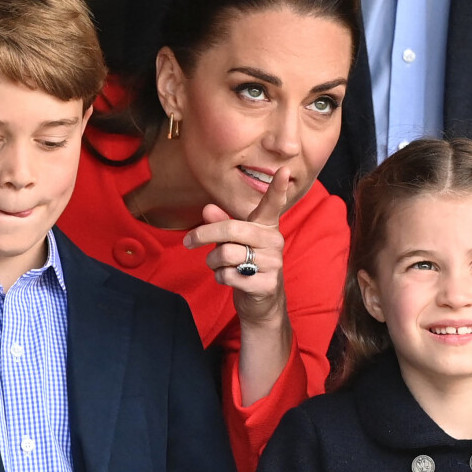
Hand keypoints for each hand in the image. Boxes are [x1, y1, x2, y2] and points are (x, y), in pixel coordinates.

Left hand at [183, 167, 289, 326]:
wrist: (261, 301)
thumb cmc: (245, 263)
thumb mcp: (232, 242)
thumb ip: (221, 224)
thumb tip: (207, 208)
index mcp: (266, 226)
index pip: (273, 204)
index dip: (277, 188)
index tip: (283, 170)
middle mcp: (274, 241)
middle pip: (231, 229)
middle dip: (203, 235)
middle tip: (188, 241)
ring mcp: (273, 263)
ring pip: (226, 254)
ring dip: (212, 261)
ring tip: (219, 265)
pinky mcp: (267, 284)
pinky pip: (229, 275)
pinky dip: (220, 278)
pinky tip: (229, 279)